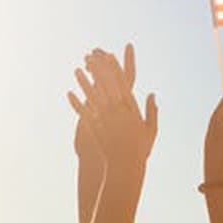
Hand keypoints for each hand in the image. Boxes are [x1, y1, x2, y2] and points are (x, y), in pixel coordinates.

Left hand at [68, 45, 156, 169]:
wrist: (125, 167)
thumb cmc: (139, 149)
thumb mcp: (151, 130)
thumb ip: (152, 110)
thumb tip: (153, 94)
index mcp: (131, 109)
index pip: (123, 84)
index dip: (116, 68)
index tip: (110, 55)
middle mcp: (117, 112)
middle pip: (107, 85)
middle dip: (99, 69)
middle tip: (91, 55)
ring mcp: (104, 119)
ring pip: (93, 96)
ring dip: (84, 82)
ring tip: (77, 70)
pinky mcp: (94, 129)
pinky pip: (83, 113)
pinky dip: (76, 102)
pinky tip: (69, 92)